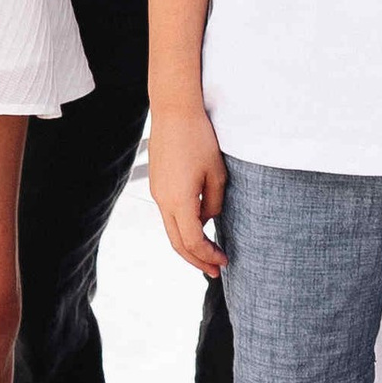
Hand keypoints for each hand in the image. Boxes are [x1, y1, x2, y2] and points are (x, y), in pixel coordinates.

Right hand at [148, 111, 228, 276]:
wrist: (174, 110)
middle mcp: (163, 201)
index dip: (209, 255)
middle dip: (197, 260)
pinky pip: (169, 213)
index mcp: (179, 201)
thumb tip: (207, 218)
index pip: (193, 241)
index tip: (224, 261)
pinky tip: (198, 226)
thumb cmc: (198, 138)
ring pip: (171, 229)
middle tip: (215, 271)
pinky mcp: (157, 183)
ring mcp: (157, 192)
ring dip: (189, 245)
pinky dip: (183, 227)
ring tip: (207, 253)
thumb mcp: (216, 173)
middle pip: (177, 243)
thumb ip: (213, 203)